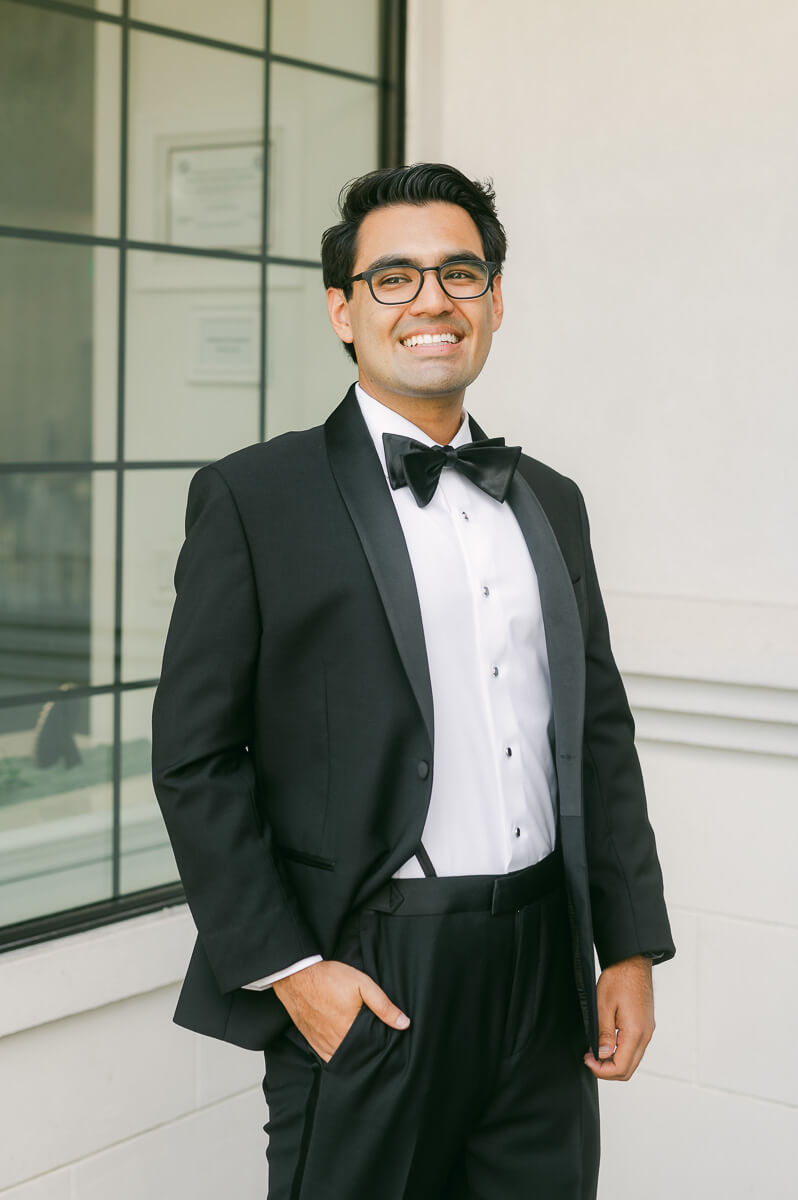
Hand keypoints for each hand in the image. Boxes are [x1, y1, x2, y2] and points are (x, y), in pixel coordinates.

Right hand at [273, 960, 409, 1062]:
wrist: (296, 975)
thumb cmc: (328, 978)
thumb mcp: (362, 984)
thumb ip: (383, 1005)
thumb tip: (404, 1023)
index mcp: (350, 1031)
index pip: (373, 1049)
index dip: (382, 1047)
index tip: (388, 1042)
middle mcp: (336, 1042)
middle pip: (358, 1056)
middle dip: (368, 1052)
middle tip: (376, 1044)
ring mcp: (322, 1044)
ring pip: (343, 1059)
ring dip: (353, 1055)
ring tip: (362, 1046)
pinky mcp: (312, 1041)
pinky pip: (328, 1057)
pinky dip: (338, 1055)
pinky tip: (345, 1048)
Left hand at [583, 954, 653, 1080]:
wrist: (633, 962)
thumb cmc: (618, 979)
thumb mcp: (604, 1006)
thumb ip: (604, 1034)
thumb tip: (601, 1056)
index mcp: (635, 1033)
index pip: (621, 1068)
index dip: (601, 1070)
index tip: (587, 1059)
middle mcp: (645, 1036)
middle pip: (628, 1069)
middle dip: (607, 1071)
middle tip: (589, 1058)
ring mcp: (647, 1031)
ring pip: (632, 1061)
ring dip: (614, 1062)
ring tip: (595, 1050)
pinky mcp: (645, 1026)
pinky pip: (635, 1049)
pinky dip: (621, 1053)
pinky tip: (606, 1043)